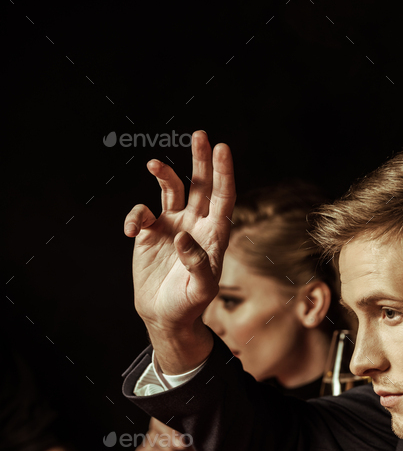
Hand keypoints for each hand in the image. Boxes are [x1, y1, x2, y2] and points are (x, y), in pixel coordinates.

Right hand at [124, 130, 235, 373]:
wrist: (164, 316)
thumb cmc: (188, 305)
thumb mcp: (200, 290)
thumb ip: (198, 264)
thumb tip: (184, 235)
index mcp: (214, 236)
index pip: (223, 198)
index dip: (224, 173)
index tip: (222, 149)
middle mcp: (195, 225)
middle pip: (201, 185)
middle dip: (201, 159)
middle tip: (200, 134)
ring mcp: (172, 226)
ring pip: (171, 189)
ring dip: (164, 174)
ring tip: (154, 163)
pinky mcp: (150, 233)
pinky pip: (142, 212)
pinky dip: (135, 215)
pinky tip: (131, 230)